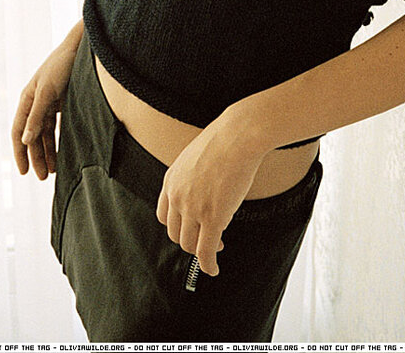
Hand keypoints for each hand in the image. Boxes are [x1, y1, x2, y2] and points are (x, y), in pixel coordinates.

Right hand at [11, 34, 80, 178]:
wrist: (81, 47)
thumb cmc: (62, 64)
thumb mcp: (47, 90)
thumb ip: (36, 115)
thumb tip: (25, 141)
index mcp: (27, 98)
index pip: (19, 131)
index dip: (20, 152)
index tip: (24, 172)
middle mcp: (36, 103)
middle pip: (33, 136)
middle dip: (36, 157)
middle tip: (42, 177)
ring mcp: (50, 103)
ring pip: (45, 134)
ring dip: (48, 151)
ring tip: (54, 170)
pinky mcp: (64, 102)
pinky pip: (58, 126)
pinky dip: (59, 140)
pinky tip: (63, 153)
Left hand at [156, 110, 264, 276]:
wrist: (239, 135)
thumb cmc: (225, 139)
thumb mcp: (196, 156)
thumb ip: (192, 176)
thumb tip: (202, 187)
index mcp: (171, 180)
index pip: (164, 215)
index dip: (177, 226)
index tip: (190, 227)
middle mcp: (177, 196)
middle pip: (175, 233)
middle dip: (190, 239)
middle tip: (206, 238)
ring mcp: (193, 209)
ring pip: (190, 244)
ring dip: (202, 251)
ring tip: (216, 247)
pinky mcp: (212, 218)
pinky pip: (206, 251)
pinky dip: (208, 264)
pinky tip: (214, 268)